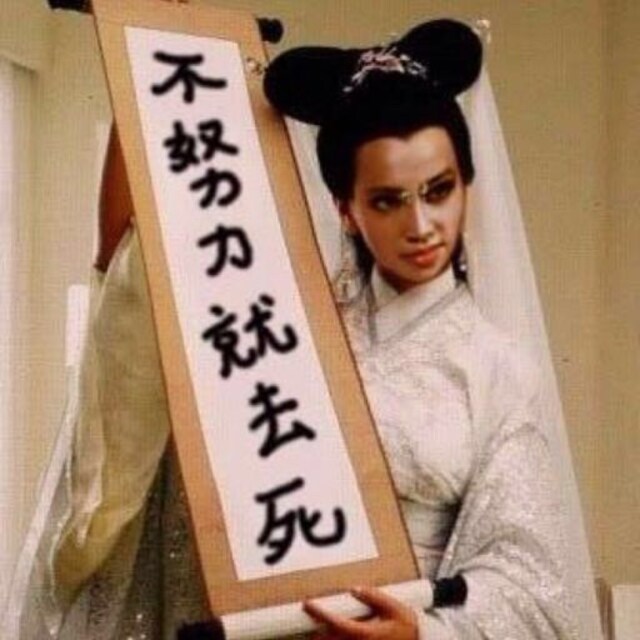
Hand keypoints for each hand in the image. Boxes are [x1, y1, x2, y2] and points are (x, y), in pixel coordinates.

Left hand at [304, 587, 418, 639]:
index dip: (320, 614)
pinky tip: (333, 635)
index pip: (336, 623)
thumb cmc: (406, 625)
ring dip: (324, 639)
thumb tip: (354, 589)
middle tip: (306, 621)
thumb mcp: (393, 607)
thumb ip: (373, 597)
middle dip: (315, 633)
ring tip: (314, 632)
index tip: (307, 604)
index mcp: (366, 633)